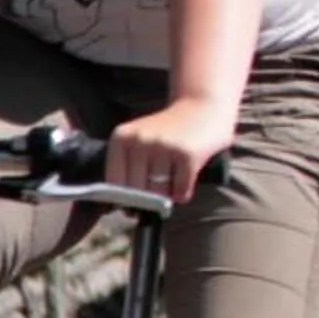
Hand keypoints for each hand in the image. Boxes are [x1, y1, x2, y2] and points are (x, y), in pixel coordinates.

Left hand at [106, 99, 237, 202]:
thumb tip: (127, 212)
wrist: (204, 105)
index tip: (136, 198)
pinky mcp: (188, 155)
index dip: (125, 197)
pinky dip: (183, 193)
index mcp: (122, 137)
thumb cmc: (169, 131)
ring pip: (159, 194)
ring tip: (175, 178)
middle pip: (137, 191)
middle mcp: (140, 140)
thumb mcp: (141, 140)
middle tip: (160, 187)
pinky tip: (186, 179)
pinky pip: (180, 191)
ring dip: (168, 195)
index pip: (114, 183)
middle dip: (149, 198)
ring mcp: (164, 147)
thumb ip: (129, 169)